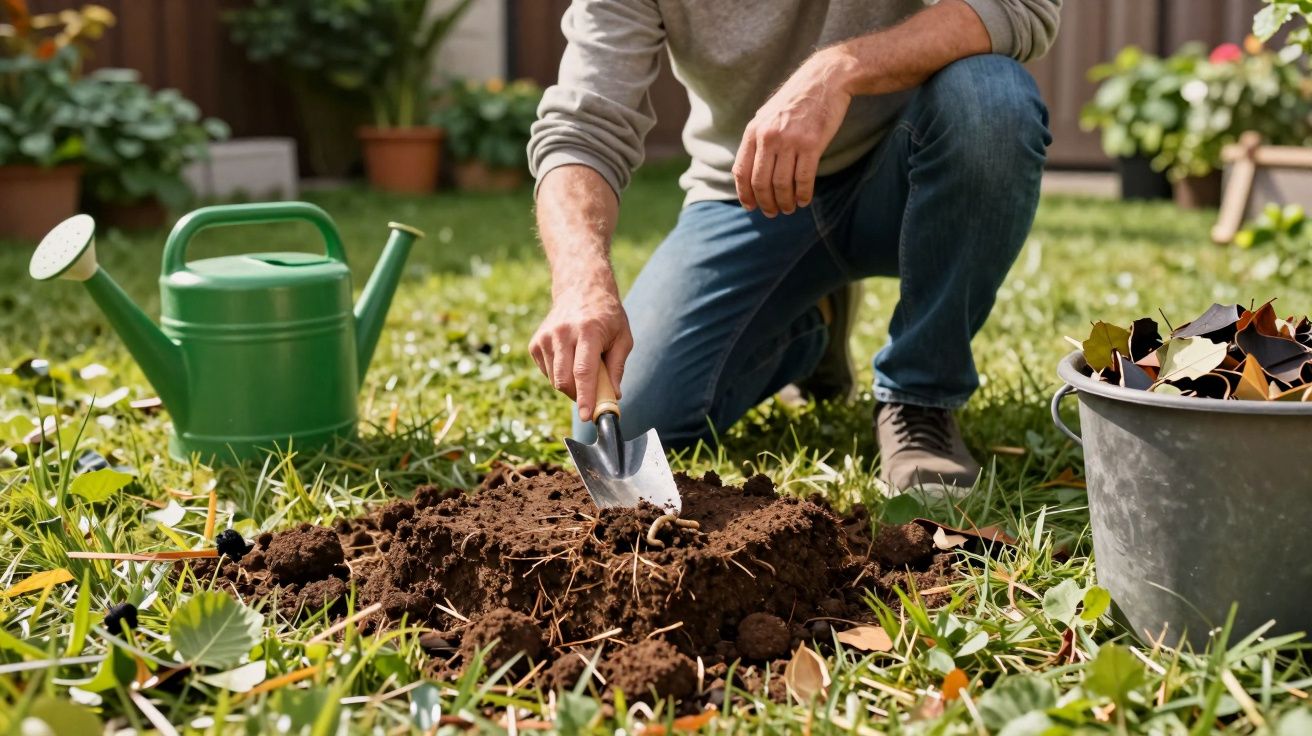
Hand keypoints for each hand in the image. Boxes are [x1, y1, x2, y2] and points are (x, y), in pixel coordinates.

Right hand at [529, 277, 632, 421]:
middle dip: (578, 396)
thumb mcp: (623, 337)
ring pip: (554, 380)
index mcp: (588, 332)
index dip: (585, 397)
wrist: (580, 288)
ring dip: (570, 385)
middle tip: (591, 396)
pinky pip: (547, 372)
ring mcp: (546, 337)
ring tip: (582, 367)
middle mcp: (563, 333)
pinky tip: (569, 359)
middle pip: (564, 380)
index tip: (586, 416)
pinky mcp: (535, 343)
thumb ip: (617, 367)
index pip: (583, 371)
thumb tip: (613, 396)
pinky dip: (559, 375)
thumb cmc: (607, 316)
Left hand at [733, 49, 854, 216]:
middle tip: (772, 212)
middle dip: (765, 203)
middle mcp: (768, 137)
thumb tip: (745, 171)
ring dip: (784, 202)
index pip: (742, 171)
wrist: (825, 79)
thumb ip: (757, 140)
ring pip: (781, 184)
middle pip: (761, 182)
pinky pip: (803, 178)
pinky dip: (803, 194)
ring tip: (789, 209)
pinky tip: (804, 200)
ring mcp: (790, 140)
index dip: (745, 193)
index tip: (751, 207)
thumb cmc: (797, 100)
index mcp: (754, 131)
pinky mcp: (812, 144)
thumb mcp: (768, 115)